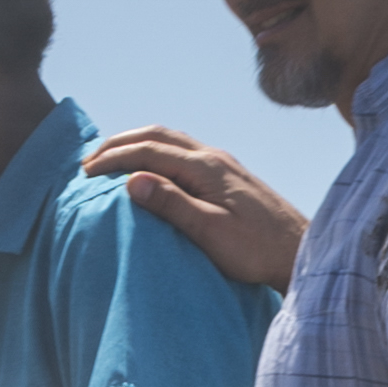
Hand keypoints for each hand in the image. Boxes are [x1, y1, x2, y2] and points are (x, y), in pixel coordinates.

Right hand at [83, 127, 307, 288]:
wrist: (301, 252)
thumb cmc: (258, 251)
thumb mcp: (211, 232)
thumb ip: (173, 205)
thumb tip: (132, 180)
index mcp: (206, 167)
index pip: (149, 150)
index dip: (114, 158)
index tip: (86, 173)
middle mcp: (213, 156)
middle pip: (158, 134)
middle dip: (120, 143)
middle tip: (89, 160)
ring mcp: (223, 163)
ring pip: (171, 139)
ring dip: (137, 144)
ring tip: (111, 160)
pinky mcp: (228, 175)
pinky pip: (182, 151)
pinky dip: (156, 152)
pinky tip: (149, 169)